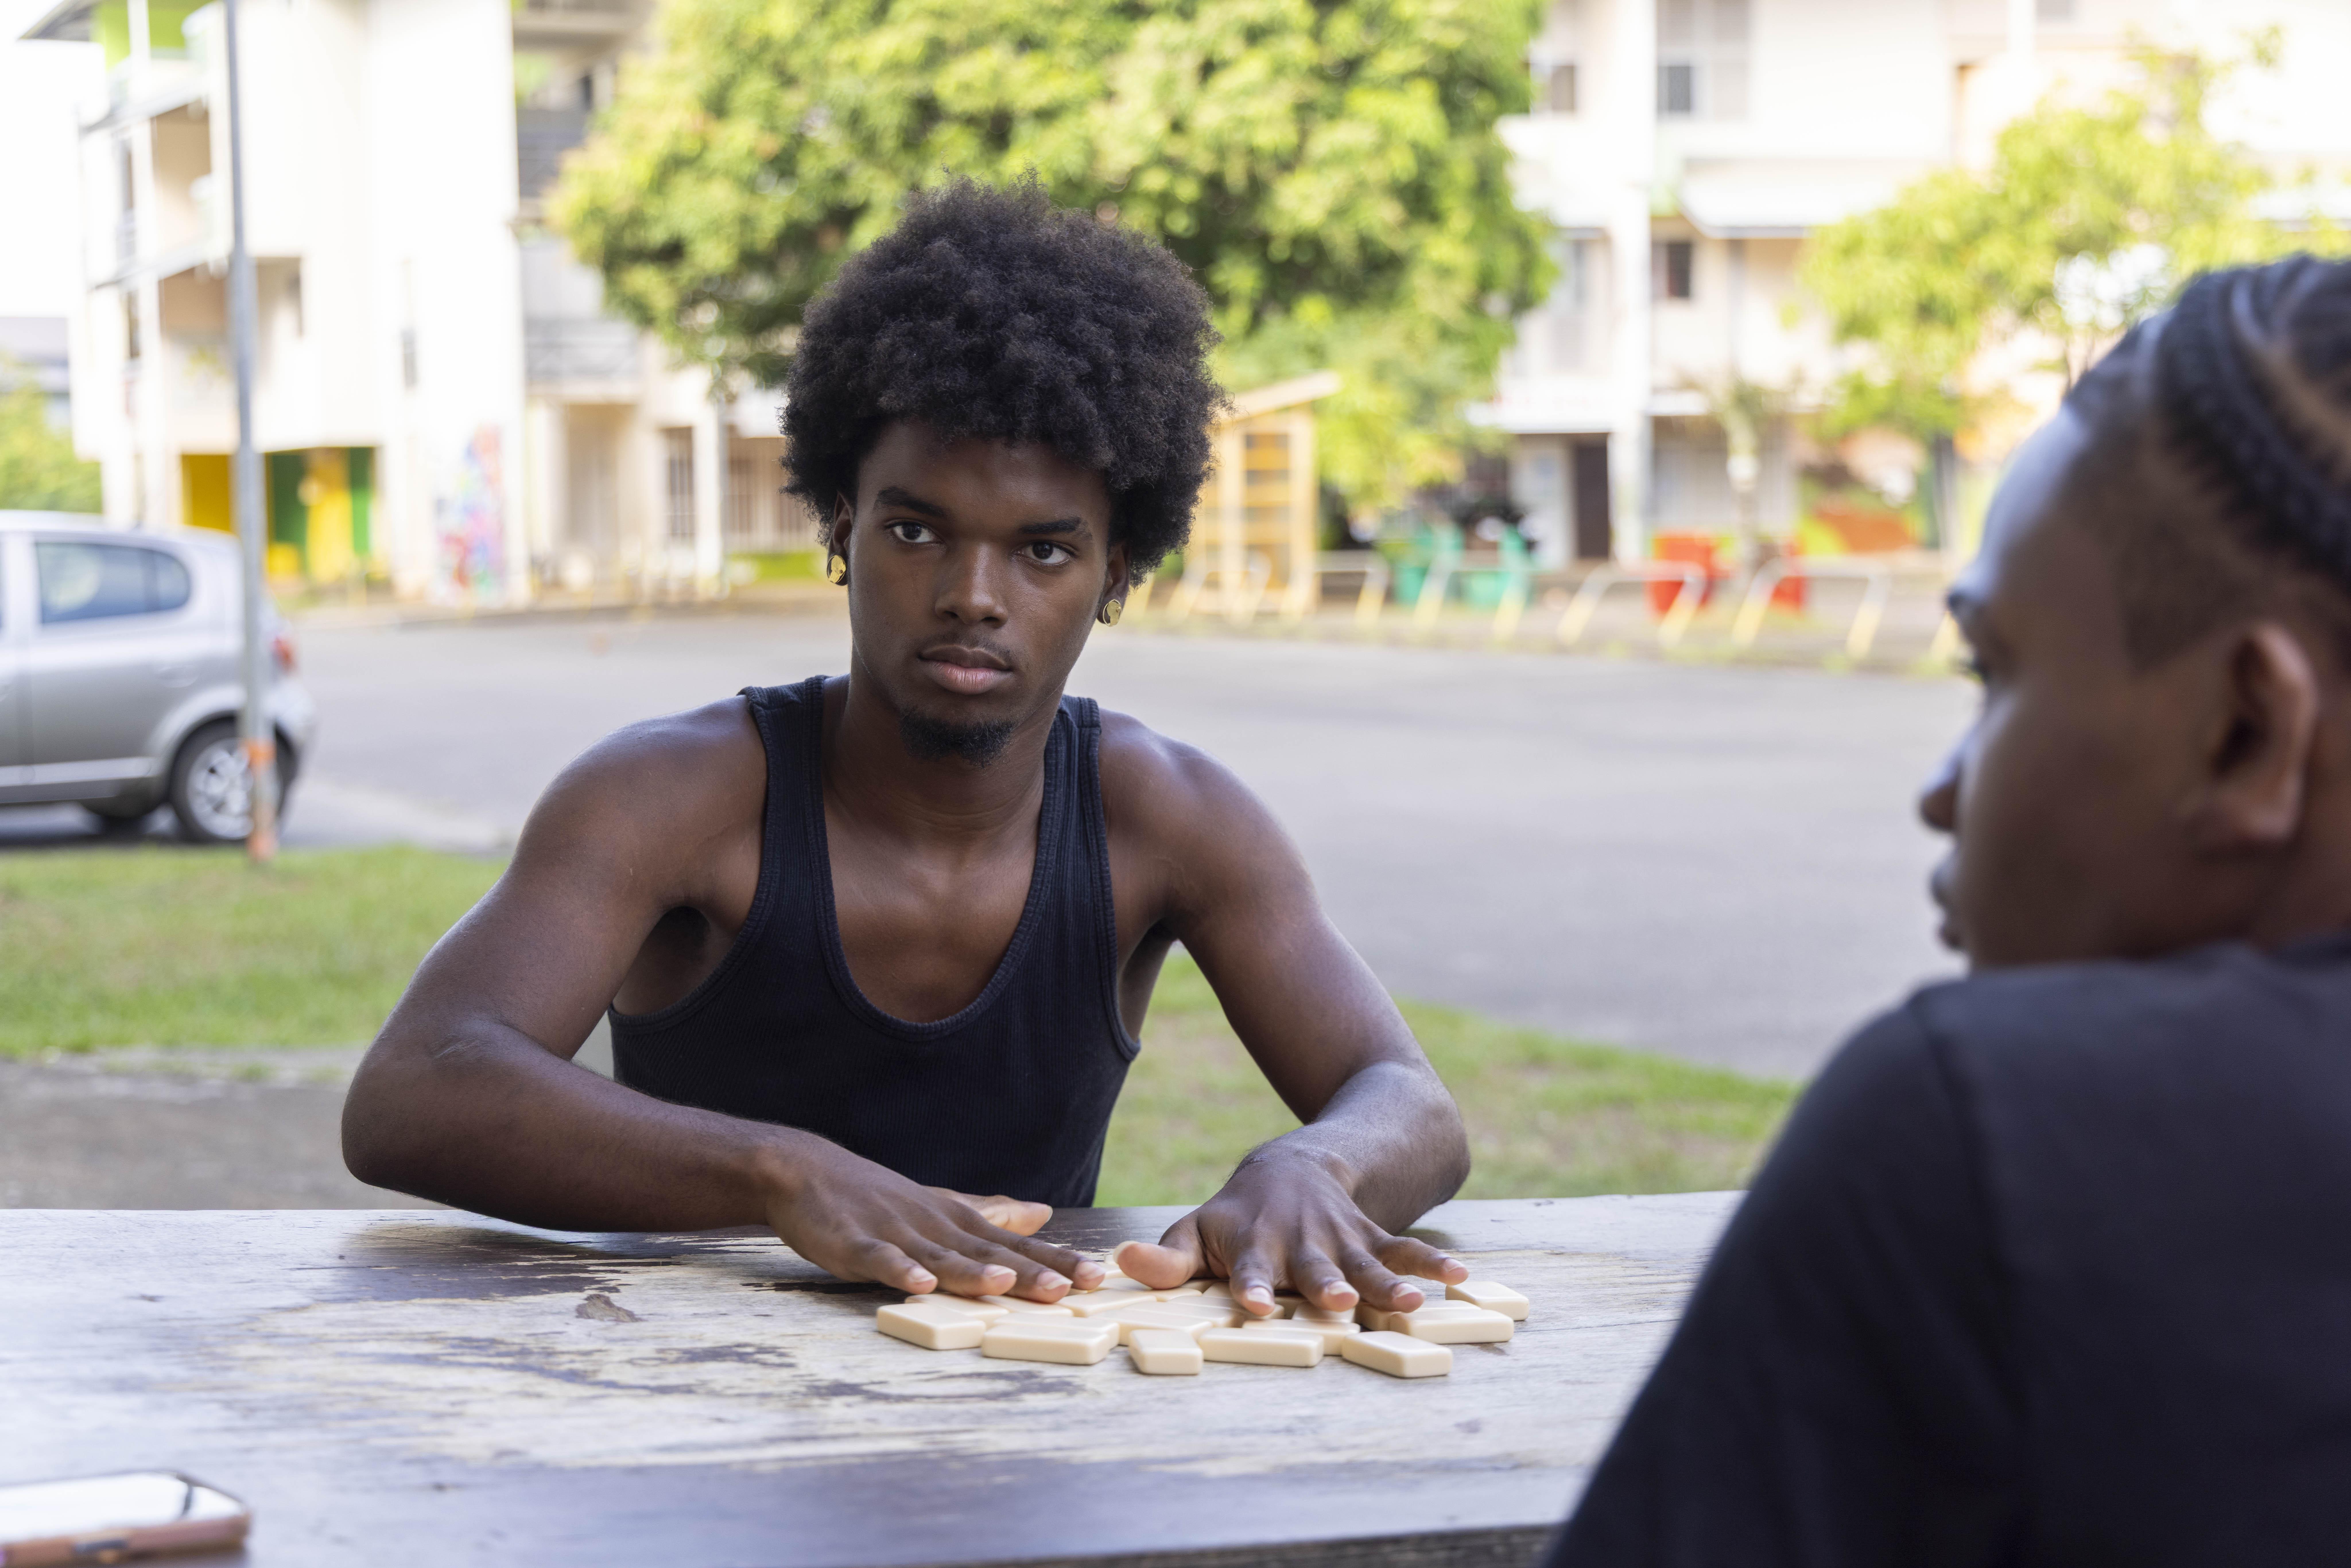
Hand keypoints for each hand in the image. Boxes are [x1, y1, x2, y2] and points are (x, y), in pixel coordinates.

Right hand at [759, 1136, 1102, 1298]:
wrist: (807, 1171)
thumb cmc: (877, 1196)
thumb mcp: (940, 1203)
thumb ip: (990, 1211)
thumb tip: (1041, 1213)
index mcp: (956, 1222)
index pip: (1014, 1244)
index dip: (1054, 1260)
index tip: (1096, 1276)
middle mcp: (934, 1227)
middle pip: (988, 1252)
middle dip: (1031, 1270)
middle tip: (1073, 1287)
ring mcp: (895, 1234)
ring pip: (940, 1257)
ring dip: (972, 1271)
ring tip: (1004, 1283)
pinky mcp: (854, 1244)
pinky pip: (880, 1260)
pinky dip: (899, 1271)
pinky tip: (917, 1284)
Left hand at [1113, 1148, 1467, 1316]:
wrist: (1292, 1169)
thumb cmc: (1235, 1218)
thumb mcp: (1196, 1232)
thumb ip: (1165, 1258)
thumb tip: (1118, 1263)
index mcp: (1252, 1246)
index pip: (1246, 1270)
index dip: (1248, 1287)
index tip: (1250, 1305)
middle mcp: (1299, 1243)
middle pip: (1313, 1267)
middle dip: (1326, 1284)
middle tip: (1338, 1301)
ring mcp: (1340, 1239)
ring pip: (1365, 1260)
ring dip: (1387, 1280)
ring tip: (1411, 1301)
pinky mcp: (1371, 1237)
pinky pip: (1403, 1248)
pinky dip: (1432, 1263)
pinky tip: (1461, 1278)